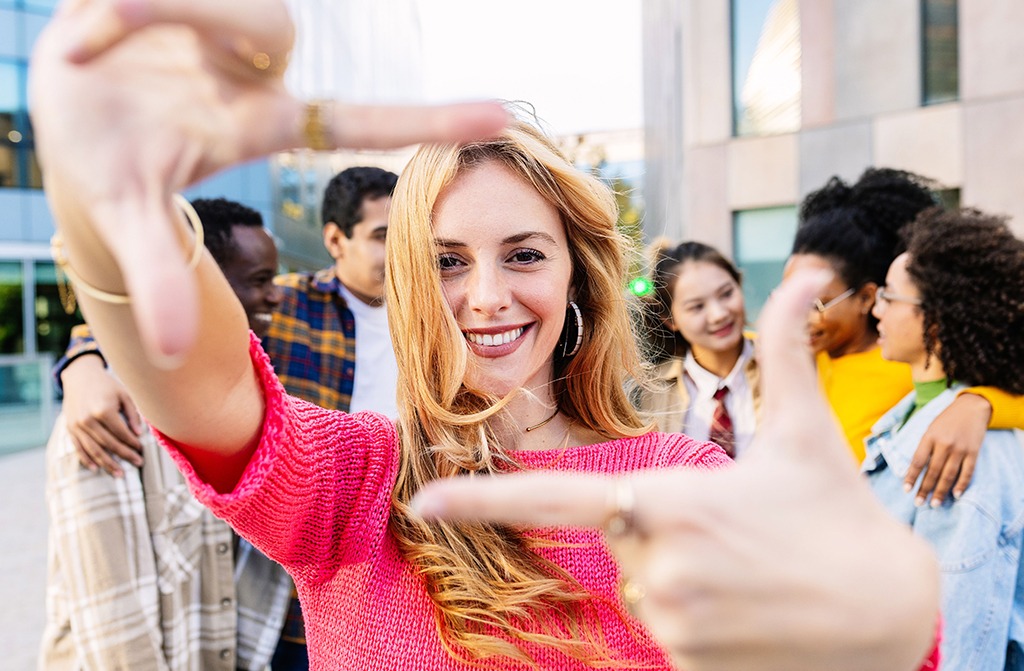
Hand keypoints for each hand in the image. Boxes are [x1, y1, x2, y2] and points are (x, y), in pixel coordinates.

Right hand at [30, 0, 505, 362]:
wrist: (65, 121)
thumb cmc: (105, 173)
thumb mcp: (128, 219)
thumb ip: (158, 277)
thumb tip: (174, 350)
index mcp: (268, 121)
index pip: (361, 119)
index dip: (429, 118)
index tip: (503, 116)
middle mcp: (257, 69)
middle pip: (269, 20)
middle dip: (189, 9)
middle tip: (100, 24)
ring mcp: (225, 26)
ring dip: (146, 3)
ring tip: (88, 31)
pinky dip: (116, 3)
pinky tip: (88, 25)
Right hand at [60, 354, 143, 476]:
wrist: (80, 377)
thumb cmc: (107, 385)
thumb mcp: (124, 395)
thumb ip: (133, 414)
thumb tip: (139, 434)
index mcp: (103, 410)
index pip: (122, 433)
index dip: (133, 443)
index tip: (142, 449)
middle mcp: (88, 420)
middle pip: (109, 444)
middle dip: (125, 455)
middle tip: (138, 463)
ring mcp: (77, 426)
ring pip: (94, 450)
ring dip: (107, 464)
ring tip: (120, 473)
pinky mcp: (69, 428)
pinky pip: (78, 448)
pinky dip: (87, 459)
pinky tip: (96, 468)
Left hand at [411, 272, 939, 670]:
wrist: (893, 615)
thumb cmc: (842, 514)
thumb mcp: (811, 429)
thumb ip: (787, 349)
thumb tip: (805, 273)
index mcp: (668, 501)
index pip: (554, 498)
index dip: (484, 501)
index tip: (426, 505)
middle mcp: (657, 569)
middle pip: (620, 548)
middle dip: (659, 537)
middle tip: (735, 539)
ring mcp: (672, 628)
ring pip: (644, 594)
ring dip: (682, 581)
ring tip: (749, 578)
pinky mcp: (688, 669)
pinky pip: (667, 637)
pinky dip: (698, 622)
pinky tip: (750, 615)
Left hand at [905, 392, 989, 506]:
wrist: (971, 408)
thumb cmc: (946, 421)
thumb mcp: (929, 430)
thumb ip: (923, 448)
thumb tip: (913, 470)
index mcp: (929, 437)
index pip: (917, 461)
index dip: (911, 477)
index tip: (906, 490)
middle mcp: (944, 444)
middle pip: (933, 471)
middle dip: (925, 489)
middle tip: (919, 503)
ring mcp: (960, 449)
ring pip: (949, 475)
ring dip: (941, 491)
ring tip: (934, 504)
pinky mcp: (973, 452)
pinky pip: (967, 472)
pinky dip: (961, 484)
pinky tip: (956, 495)